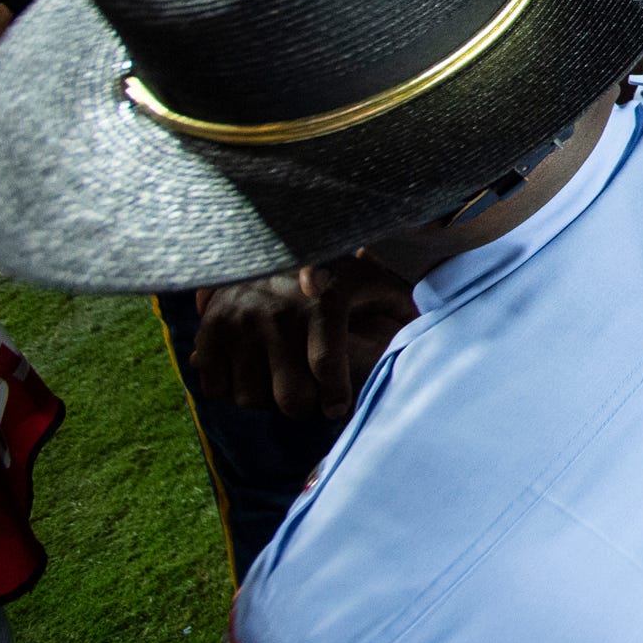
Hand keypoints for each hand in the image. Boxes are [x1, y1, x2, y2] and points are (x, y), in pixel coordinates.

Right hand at [187, 256, 418, 419]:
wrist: (266, 234)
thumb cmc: (331, 267)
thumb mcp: (370, 278)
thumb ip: (398, 305)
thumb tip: (434, 328)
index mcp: (320, 302)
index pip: (327, 365)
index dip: (336, 394)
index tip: (339, 407)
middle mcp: (277, 314)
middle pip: (288, 397)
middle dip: (304, 406)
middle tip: (311, 399)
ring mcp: (239, 322)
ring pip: (249, 398)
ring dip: (266, 399)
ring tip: (280, 385)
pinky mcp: (209, 328)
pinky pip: (214, 385)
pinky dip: (228, 388)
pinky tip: (250, 374)